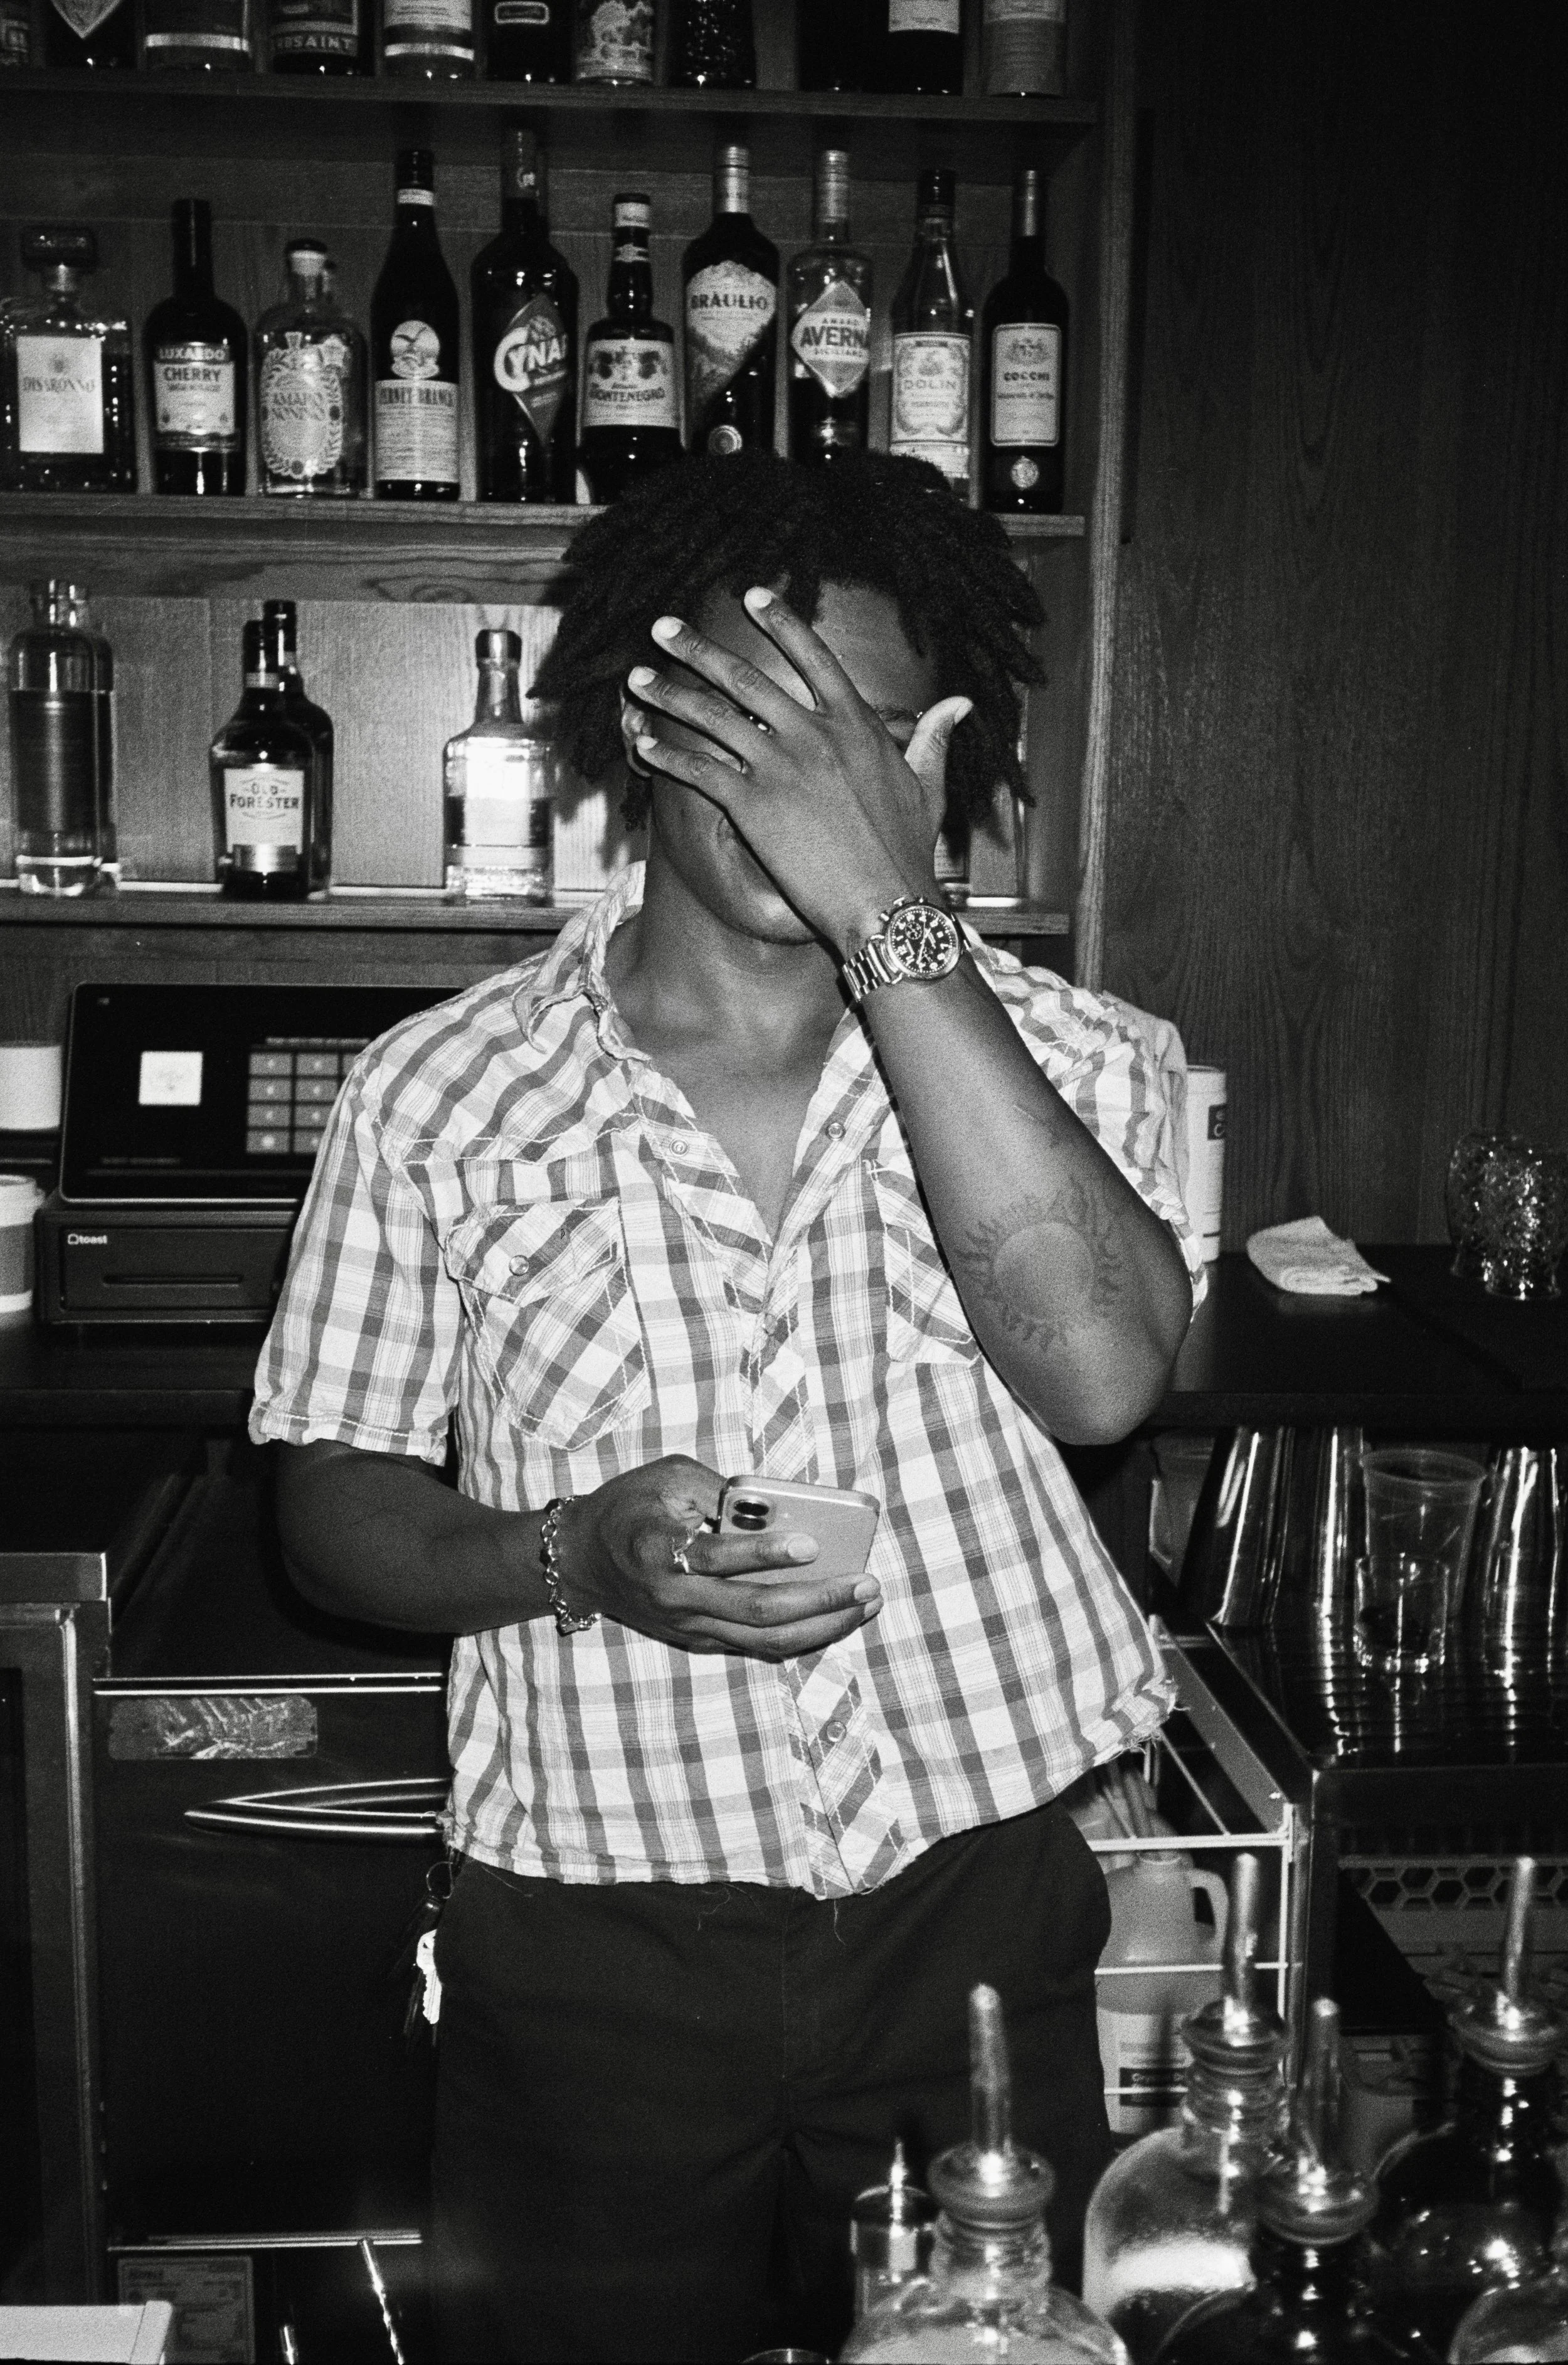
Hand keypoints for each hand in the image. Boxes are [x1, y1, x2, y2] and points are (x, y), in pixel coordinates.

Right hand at [556, 1455, 881, 1661]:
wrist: (582, 1560)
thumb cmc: (632, 1506)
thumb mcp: (670, 1477)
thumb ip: (724, 1489)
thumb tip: (786, 1507)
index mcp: (660, 1549)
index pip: (719, 1558)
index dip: (767, 1552)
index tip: (812, 1543)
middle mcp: (675, 1597)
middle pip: (757, 1609)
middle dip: (820, 1599)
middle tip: (867, 1582)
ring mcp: (688, 1626)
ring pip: (766, 1639)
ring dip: (823, 1624)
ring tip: (865, 1603)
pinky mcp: (698, 1641)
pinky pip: (759, 1646)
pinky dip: (802, 1636)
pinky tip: (838, 1618)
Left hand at [626, 588, 972, 956]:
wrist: (886, 901)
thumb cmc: (908, 852)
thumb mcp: (928, 787)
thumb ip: (933, 740)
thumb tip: (958, 705)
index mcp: (857, 725)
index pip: (815, 657)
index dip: (781, 623)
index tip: (752, 597)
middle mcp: (815, 735)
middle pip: (746, 679)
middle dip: (697, 649)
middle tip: (663, 628)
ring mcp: (781, 767)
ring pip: (712, 718)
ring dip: (669, 695)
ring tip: (637, 680)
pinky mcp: (752, 804)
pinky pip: (698, 770)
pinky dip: (665, 753)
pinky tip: (641, 743)